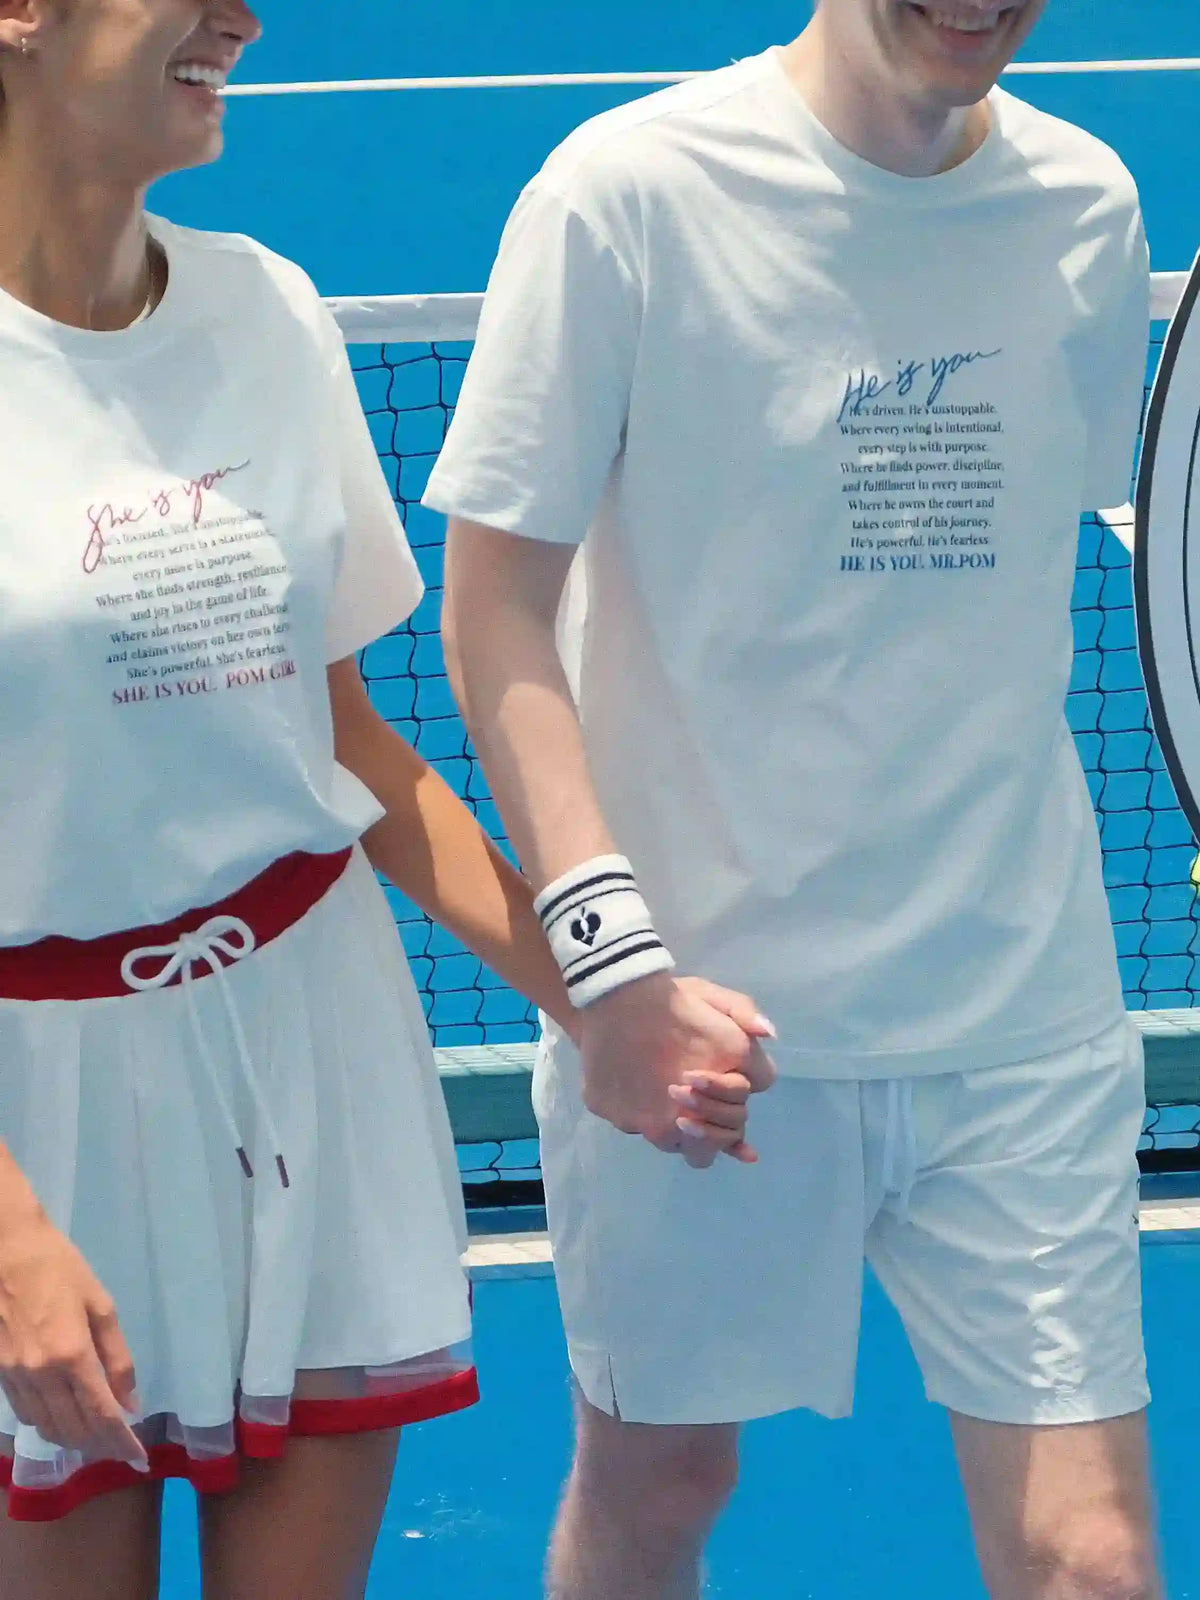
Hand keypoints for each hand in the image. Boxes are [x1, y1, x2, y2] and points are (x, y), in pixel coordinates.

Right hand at [0, 1203, 147, 1471]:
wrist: (6, 1252)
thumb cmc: (60, 1269)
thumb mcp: (100, 1305)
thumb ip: (117, 1357)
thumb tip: (131, 1402)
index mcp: (72, 1355)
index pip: (101, 1414)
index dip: (121, 1441)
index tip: (137, 1458)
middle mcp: (41, 1375)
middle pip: (74, 1429)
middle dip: (101, 1446)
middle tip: (121, 1451)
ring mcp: (16, 1377)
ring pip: (47, 1428)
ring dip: (75, 1441)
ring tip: (98, 1441)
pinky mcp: (1, 1374)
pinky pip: (26, 1415)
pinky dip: (49, 1426)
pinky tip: (64, 1420)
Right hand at [578, 972, 776, 1167]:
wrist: (615, 995)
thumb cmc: (670, 999)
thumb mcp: (714, 997)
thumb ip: (744, 1016)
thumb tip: (768, 1035)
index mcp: (721, 1094)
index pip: (737, 1126)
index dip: (730, 1107)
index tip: (719, 1088)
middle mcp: (686, 1120)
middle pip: (704, 1150)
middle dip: (703, 1131)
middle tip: (691, 1101)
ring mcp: (646, 1124)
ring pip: (666, 1139)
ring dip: (667, 1122)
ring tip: (658, 1088)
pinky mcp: (614, 1116)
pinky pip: (628, 1121)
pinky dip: (631, 1106)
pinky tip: (629, 1079)